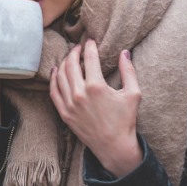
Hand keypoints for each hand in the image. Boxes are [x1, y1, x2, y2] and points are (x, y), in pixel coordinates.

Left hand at [49, 39, 142, 177]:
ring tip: (70, 57)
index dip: (89, 47)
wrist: (114, 145)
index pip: (89, 58)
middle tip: (78, 47)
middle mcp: (79, 93)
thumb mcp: (133, 94)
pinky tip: (56, 70)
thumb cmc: (125, 120)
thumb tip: (124, 52)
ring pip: (60, 75)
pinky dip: (53, 78)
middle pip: (71, 64)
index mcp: (96, 86)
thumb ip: (129, 71)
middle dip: (74, 52)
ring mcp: (69, 103)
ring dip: (64, 62)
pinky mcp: (63, 112)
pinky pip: (53, 91)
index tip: (90, 41)